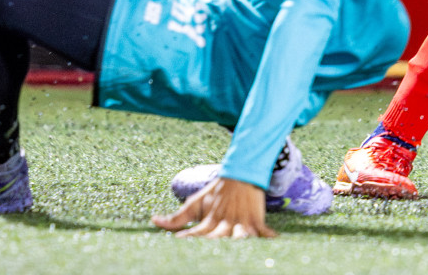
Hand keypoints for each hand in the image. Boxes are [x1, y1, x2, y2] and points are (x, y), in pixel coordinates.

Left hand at [152, 177, 274, 238]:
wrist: (240, 172)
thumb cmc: (217, 192)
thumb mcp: (195, 203)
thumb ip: (176, 217)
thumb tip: (154, 221)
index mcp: (210, 219)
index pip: (196, 233)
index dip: (187, 239)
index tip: (177, 243)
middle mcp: (225, 221)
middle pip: (218, 238)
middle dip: (213, 246)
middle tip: (206, 254)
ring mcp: (241, 221)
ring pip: (241, 235)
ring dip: (241, 242)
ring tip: (240, 249)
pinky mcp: (255, 219)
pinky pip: (263, 230)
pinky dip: (268, 236)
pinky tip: (273, 241)